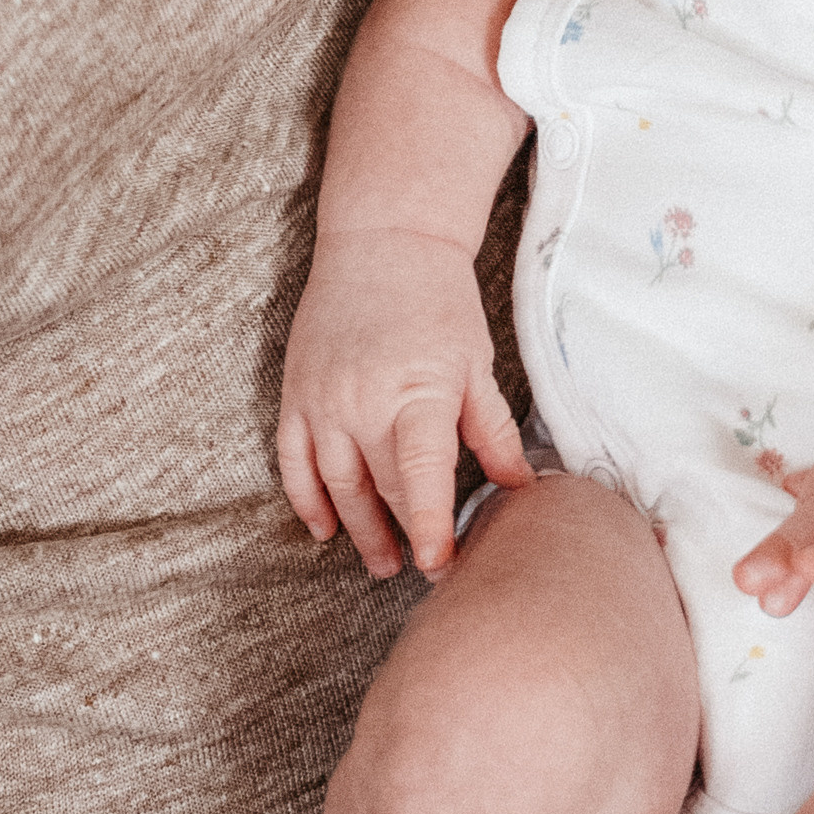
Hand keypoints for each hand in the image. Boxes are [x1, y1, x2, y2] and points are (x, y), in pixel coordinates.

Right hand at [278, 231, 530, 577]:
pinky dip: (307, 501)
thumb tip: (521, 487)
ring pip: (336, 487)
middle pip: (382, 490)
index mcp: (416, 393)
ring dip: (358, 531)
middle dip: (404, 534)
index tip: (439, 565)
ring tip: (383, 563)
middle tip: (425, 571)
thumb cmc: (439, 303)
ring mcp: (322, 402)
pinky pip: (293, 463)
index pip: (421, 477)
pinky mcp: (295, 395)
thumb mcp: (476, 363)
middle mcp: (361, 404)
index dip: (429, 527)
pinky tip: (325, 528)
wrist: (382, 242)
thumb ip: (492, 430)